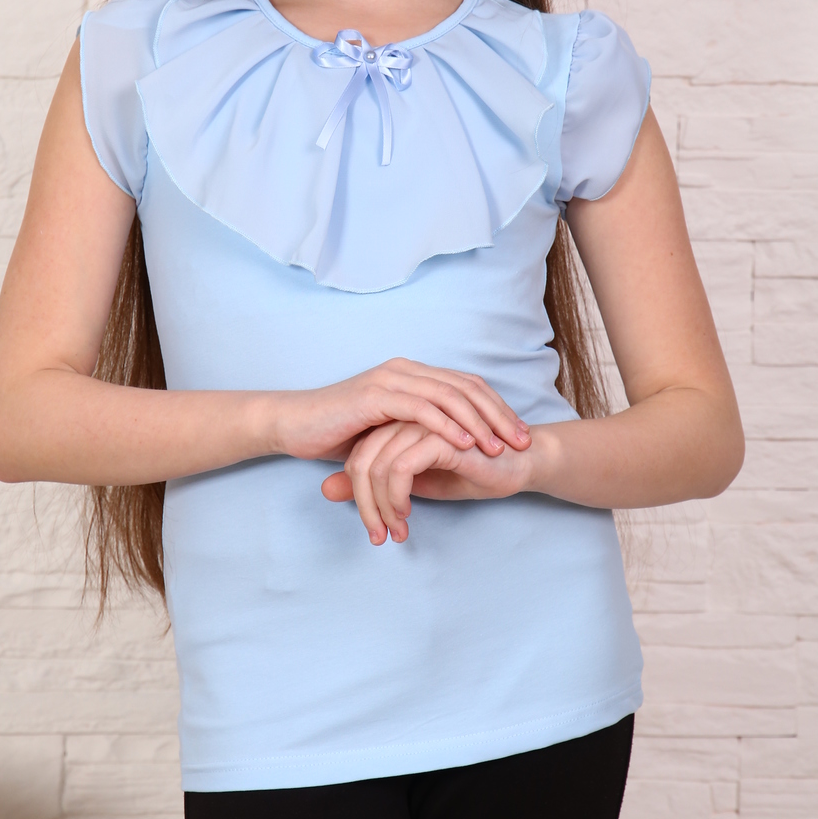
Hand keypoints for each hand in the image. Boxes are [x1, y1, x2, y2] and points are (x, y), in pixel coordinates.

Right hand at [272, 358, 530, 471]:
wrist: (294, 424)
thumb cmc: (338, 432)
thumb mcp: (387, 431)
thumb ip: (416, 430)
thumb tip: (450, 447)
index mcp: (411, 375)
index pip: (466, 386)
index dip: (497, 409)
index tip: (520, 435)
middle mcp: (405, 370)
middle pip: (466, 388)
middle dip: (499, 415)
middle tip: (523, 442)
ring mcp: (390, 379)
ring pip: (449, 396)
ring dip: (479, 422)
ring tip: (499, 447)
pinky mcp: (375, 394)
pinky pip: (421, 408)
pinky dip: (448, 425)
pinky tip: (465, 443)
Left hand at [322, 418, 537, 544]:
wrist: (517, 466)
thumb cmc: (469, 472)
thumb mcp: (411, 485)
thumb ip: (369, 483)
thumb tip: (326, 488)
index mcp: (395, 422)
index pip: (357, 456)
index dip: (360, 496)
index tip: (376, 527)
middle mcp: (404, 418)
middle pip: (361, 461)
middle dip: (366, 505)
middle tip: (379, 535)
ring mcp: (421, 424)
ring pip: (377, 466)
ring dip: (382, 507)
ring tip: (397, 530)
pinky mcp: (439, 436)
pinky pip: (401, 467)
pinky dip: (398, 496)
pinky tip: (409, 514)